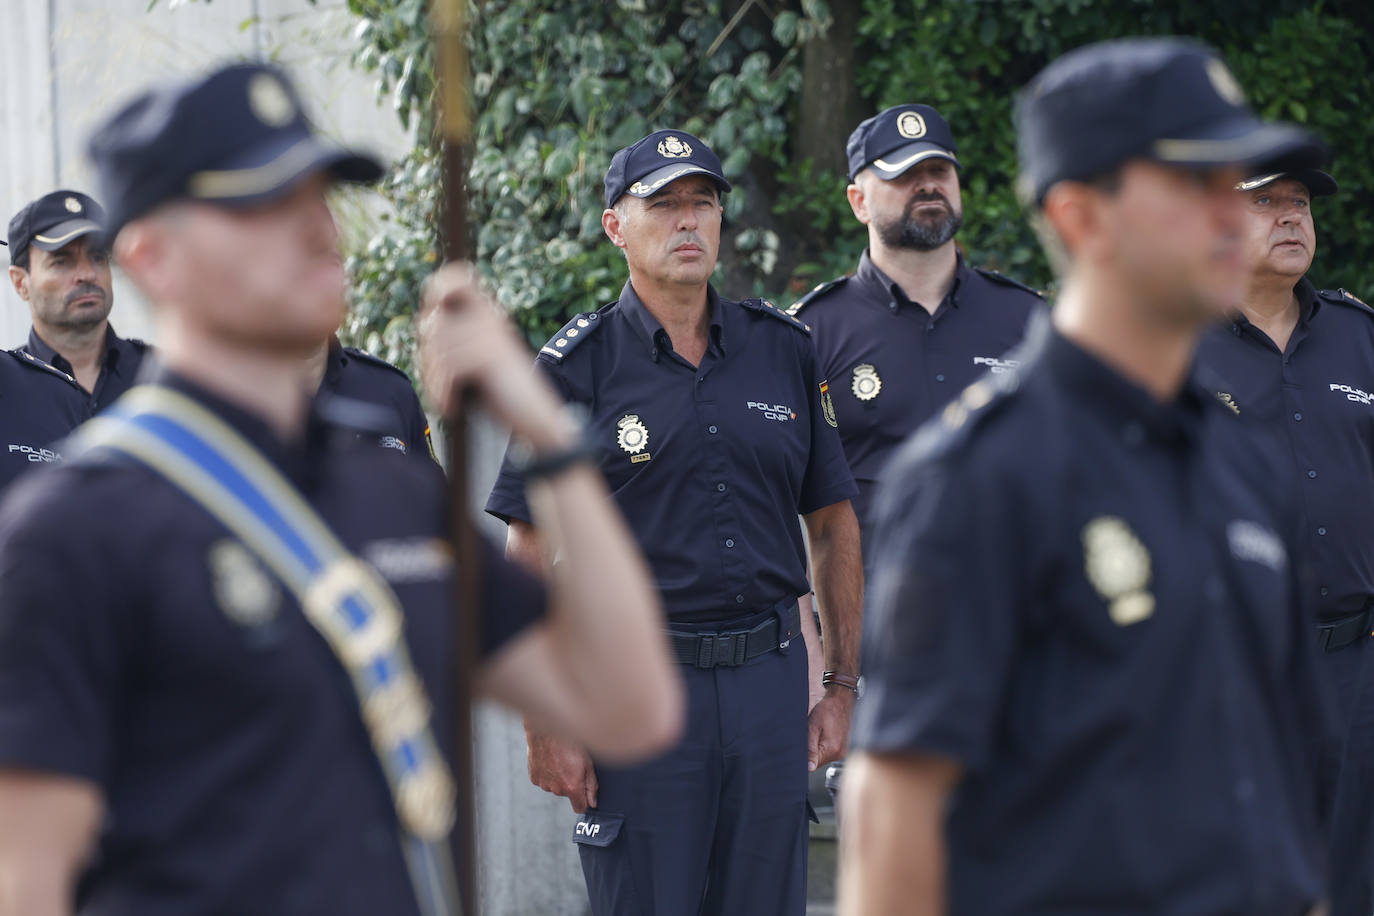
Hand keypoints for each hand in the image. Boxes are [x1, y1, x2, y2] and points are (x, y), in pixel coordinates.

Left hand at [417, 263, 576, 449]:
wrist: (535, 417)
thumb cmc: (501, 392)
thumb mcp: (475, 360)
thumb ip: (453, 340)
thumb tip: (425, 322)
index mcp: (487, 315)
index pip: (459, 279)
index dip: (439, 286)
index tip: (433, 309)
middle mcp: (490, 319)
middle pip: (434, 324)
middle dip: (427, 357)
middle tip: (436, 382)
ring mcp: (491, 335)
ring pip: (438, 348)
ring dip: (434, 380)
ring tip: (444, 397)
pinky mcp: (489, 355)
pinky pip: (449, 368)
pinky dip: (444, 391)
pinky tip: (451, 404)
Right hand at [526, 727, 598, 812]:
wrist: (549, 729)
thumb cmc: (571, 742)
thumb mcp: (588, 762)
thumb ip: (591, 786)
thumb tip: (593, 802)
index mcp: (571, 787)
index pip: (579, 807)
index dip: (584, 801)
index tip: (585, 794)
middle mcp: (556, 788)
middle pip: (567, 794)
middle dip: (571, 783)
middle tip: (572, 764)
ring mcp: (544, 783)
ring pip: (554, 786)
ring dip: (558, 777)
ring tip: (560, 759)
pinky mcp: (534, 777)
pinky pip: (544, 780)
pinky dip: (547, 773)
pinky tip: (550, 759)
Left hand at [807, 689, 853, 771]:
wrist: (840, 701)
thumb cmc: (826, 710)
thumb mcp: (813, 727)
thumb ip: (810, 749)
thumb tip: (809, 768)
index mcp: (832, 749)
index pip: (813, 765)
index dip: (804, 759)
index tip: (801, 748)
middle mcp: (840, 753)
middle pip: (818, 762)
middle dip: (810, 753)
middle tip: (809, 737)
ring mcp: (843, 751)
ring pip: (824, 758)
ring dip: (818, 750)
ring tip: (818, 734)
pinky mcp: (844, 748)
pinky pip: (830, 753)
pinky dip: (825, 747)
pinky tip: (824, 736)